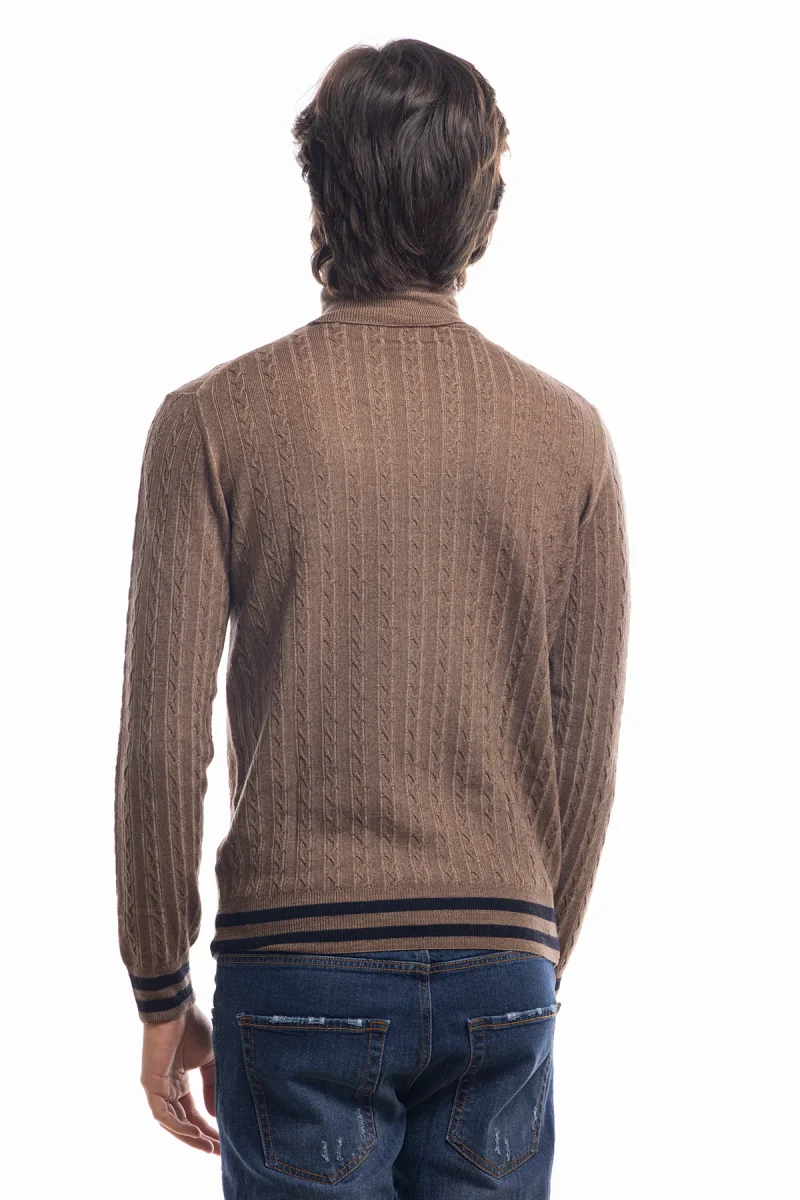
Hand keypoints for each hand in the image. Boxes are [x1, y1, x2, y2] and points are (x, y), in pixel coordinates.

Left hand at [140, 1004, 219, 1154]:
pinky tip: (195, 1132)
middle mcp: (167, 1090)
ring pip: (172, 1123)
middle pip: (183, 1123)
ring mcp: (157, 1088)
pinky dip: (178, 1125)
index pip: (193, 1114)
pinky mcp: (150, 1085)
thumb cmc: (193, 1028)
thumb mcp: (210, 1061)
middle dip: (201, 1139)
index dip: (209, 1129)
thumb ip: (212, 1086)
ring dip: (191, 1137)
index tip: (226, 1141)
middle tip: (220, 1151)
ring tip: (210, 1147)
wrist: (177, 1008)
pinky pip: (162, 1114)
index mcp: (179, 1084)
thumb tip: (215, 1115)